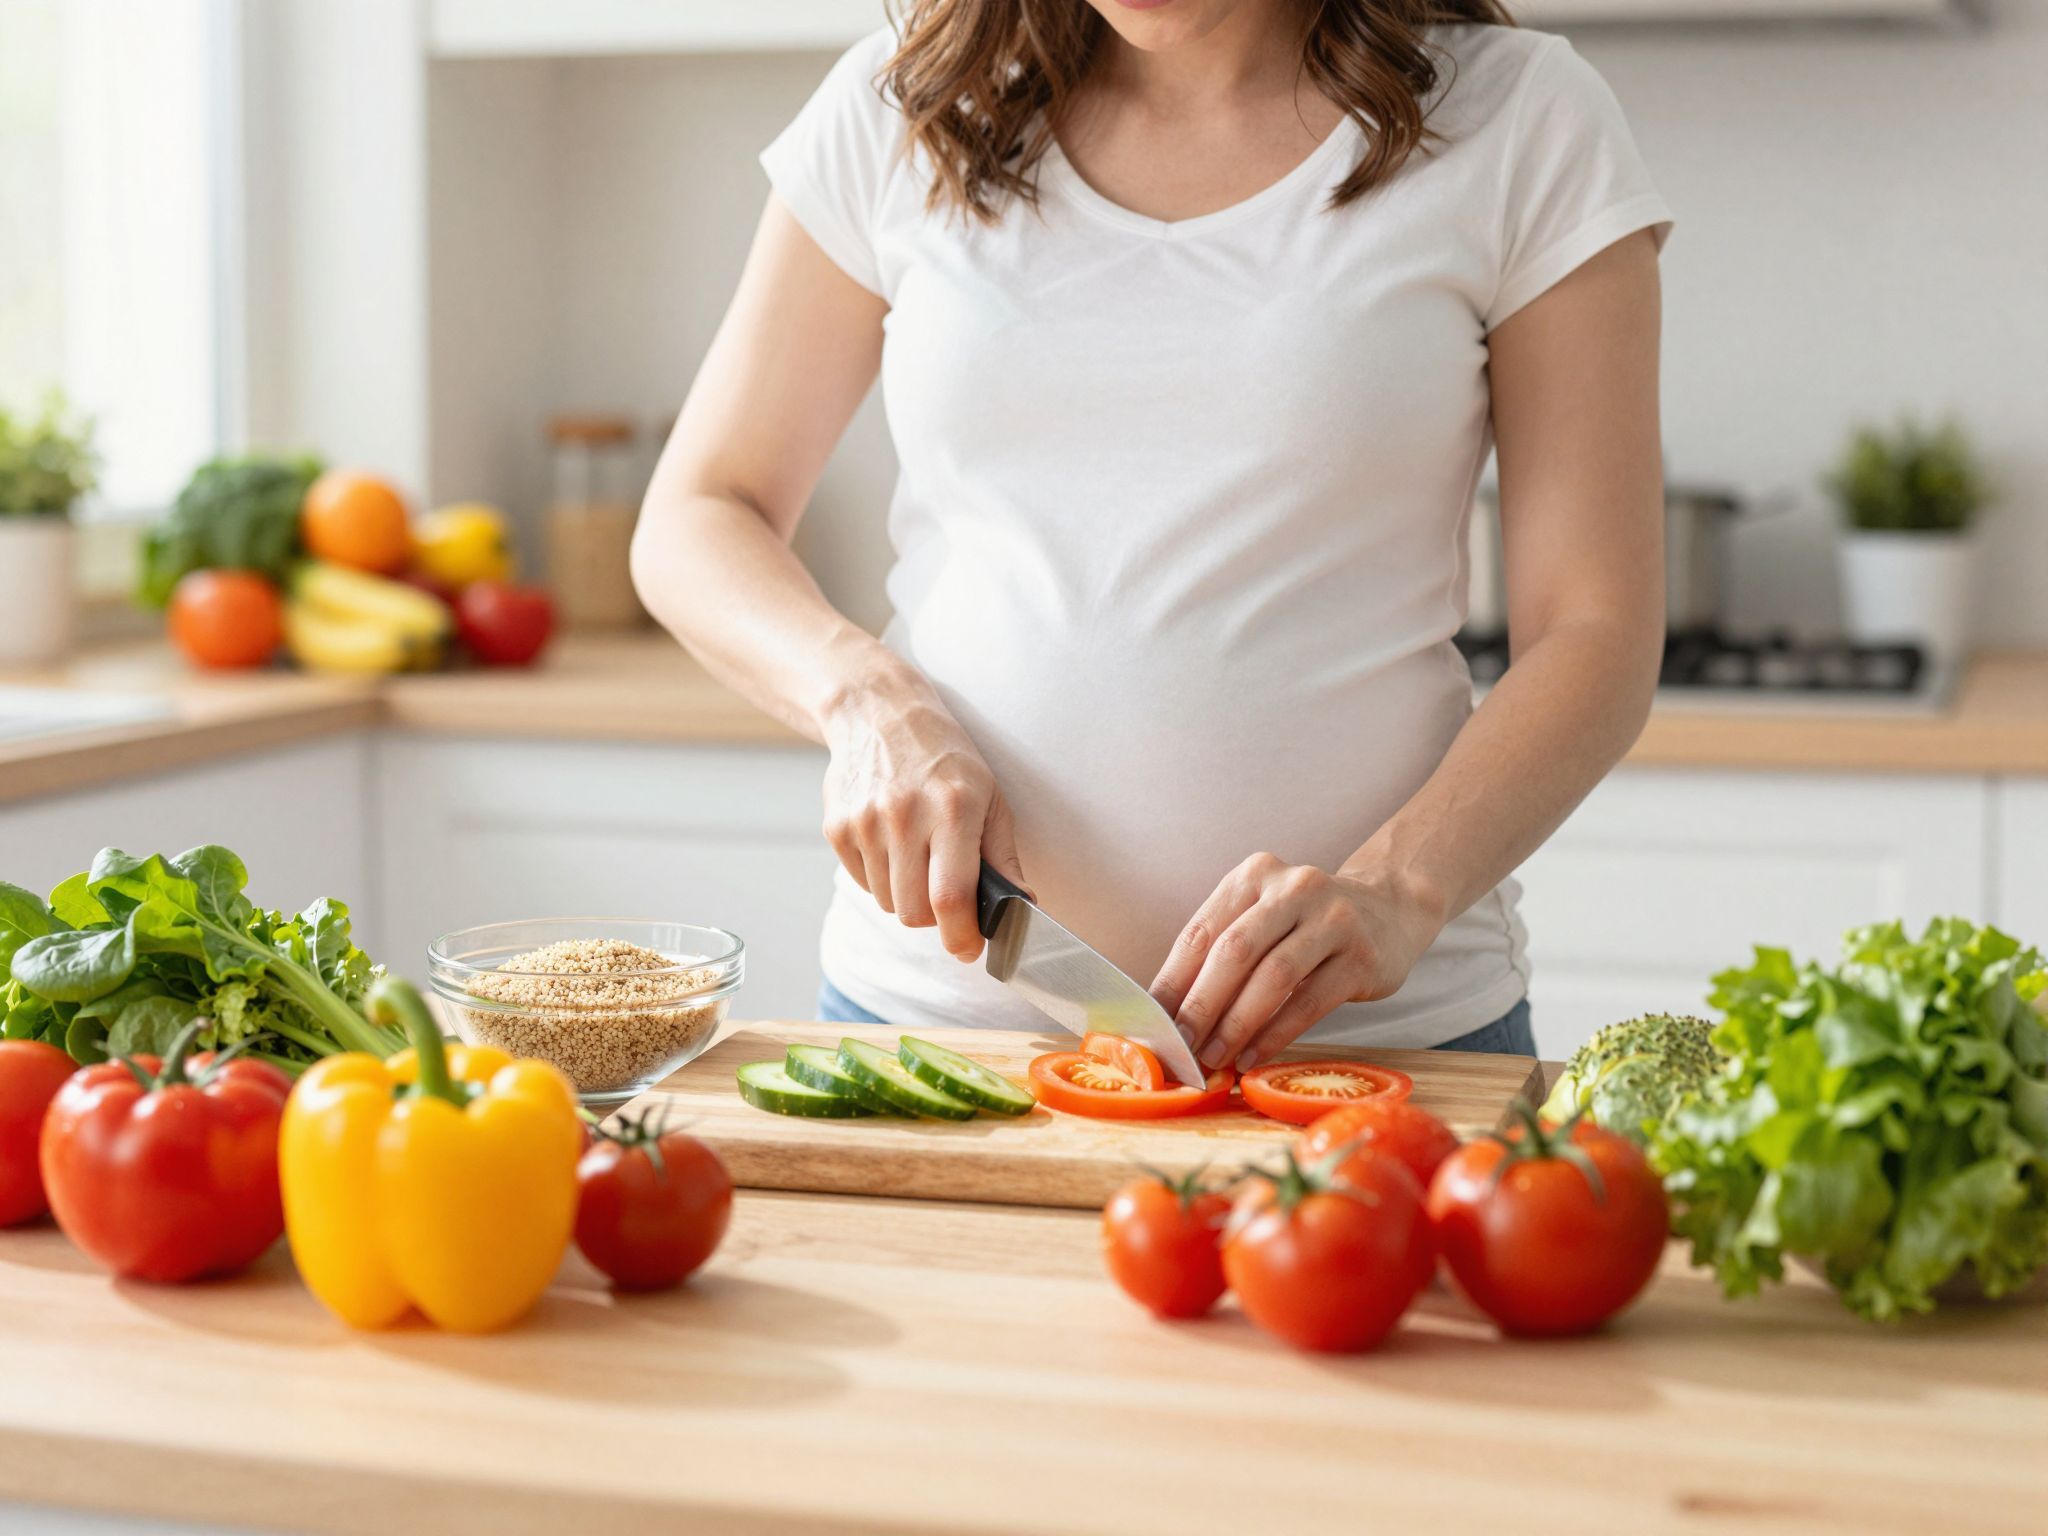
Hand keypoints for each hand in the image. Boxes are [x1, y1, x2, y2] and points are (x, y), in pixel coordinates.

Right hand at [820, 663, 1026, 961]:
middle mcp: (905, 815)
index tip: (968, 949)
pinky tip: (891, 842)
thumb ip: (1003, 857)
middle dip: (935, 918)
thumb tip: (1022, 908)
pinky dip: (881, 878)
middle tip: (946, 895)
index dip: (961, 935)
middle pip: (914, 912)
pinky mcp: (836, 827)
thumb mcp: (990, 798)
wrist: (878, 712)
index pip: (950, 896)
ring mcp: (865, 822)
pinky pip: (863, 883)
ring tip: (917, 856)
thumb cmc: (945, 758)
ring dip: (906, 896)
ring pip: (888, 903)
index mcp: (953, 809)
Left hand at [1149, 853, 1444, 1071]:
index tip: (1152, 1023)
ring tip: (1214, 1058)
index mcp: (1254, 875)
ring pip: (1273, 977)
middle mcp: (1293, 888)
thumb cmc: (1306, 925)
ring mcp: (1333, 919)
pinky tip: (1253, 1056)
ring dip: (1237, 1025)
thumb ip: (1221, 952)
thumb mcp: (1262, 918)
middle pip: (1234, 952)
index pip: (1202, 932)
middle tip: (1180, 1047)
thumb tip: (1169, 1013)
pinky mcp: (1362, 956)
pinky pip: (1309, 1002)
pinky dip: (1275, 1034)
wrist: (1389, 910)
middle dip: (1201, 1005)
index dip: (1173, 981)